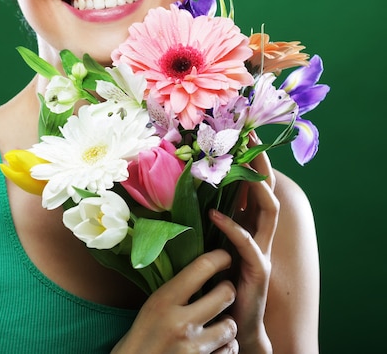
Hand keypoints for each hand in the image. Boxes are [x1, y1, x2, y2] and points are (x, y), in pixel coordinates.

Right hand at [113, 249, 237, 353]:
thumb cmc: (141, 337)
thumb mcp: (151, 306)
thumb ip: (174, 290)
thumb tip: (200, 269)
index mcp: (164, 301)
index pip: (201, 267)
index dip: (219, 258)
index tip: (224, 257)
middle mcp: (180, 322)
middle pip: (225, 294)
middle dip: (228, 290)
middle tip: (224, 290)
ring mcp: (193, 348)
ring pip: (231, 325)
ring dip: (227, 323)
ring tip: (219, 321)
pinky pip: (229, 350)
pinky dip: (226, 347)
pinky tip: (216, 344)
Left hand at [209, 152, 278, 352]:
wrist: (234, 322)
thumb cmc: (220, 279)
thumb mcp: (213, 241)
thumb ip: (209, 218)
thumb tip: (187, 189)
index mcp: (250, 224)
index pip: (256, 185)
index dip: (253, 160)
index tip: (244, 135)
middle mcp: (261, 232)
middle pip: (268, 190)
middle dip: (261, 164)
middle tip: (250, 139)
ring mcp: (262, 250)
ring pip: (269, 211)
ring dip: (256, 186)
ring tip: (239, 166)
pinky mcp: (257, 270)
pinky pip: (248, 243)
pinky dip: (232, 226)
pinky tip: (215, 213)